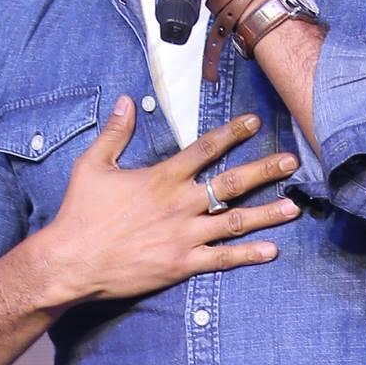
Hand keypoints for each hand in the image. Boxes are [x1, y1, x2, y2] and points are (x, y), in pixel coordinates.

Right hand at [36, 104, 299, 304]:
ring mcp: (183, 236)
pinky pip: (221, 259)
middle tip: (292, 162)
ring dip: (266, 214)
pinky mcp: (180, 264)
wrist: (71, 261)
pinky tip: (270, 251)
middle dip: (265, 171)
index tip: (255, 122)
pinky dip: (247, 255)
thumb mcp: (92, 165)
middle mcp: (179, 204)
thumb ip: (115, 132)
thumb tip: (127, 100)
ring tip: (294, 208)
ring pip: (234, 221)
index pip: (205, 148)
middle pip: (231, 183)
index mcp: (161, 177)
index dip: (232, 133)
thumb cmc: (80, 214)